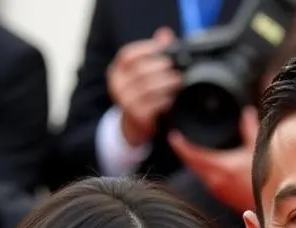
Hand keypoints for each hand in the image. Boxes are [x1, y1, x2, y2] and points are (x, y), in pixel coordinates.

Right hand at [107, 28, 181, 147]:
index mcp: (116, 71)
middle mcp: (117, 85)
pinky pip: (153, 105)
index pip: (127, 55)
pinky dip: (165, 100)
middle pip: (140, 70)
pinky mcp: (136, 115)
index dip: (145, 49)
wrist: (133, 125)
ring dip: (166, 83)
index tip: (162, 47)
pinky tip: (172, 98)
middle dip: (161, 66)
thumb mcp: (144, 72)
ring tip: (179, 81)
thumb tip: (165, 34)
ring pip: (148, 88)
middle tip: (176, 66)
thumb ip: (154, 52)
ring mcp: (125, 101)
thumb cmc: (141, 94)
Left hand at [168, 107, 258, 213]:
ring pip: (199, 173)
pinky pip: (207, 180)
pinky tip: (208, 165)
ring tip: (190, 150)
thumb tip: (247, 112)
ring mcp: (217, 190)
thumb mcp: (257, 149)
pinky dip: (204, 170)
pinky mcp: (222, 195)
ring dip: (195, 162)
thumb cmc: (267, 180)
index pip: (192, 156)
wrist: (274, 206)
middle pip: (192, 165)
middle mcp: (215, 181)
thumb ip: (249, 128)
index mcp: (220, 167)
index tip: (173, 136)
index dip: (180, 146)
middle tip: (178, 139)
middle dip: (185, 152)